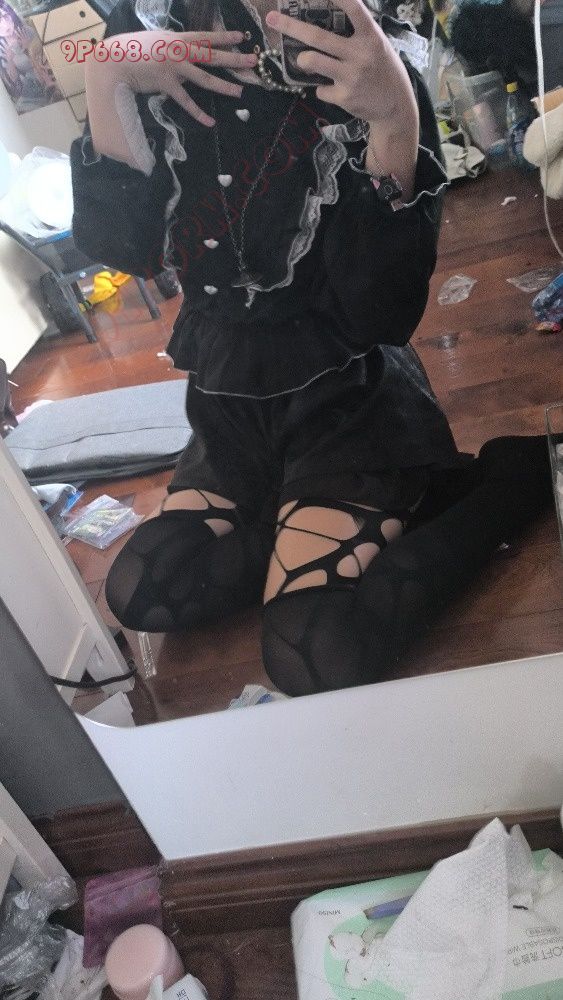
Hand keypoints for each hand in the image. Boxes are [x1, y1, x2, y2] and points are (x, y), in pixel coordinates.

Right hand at [85, 30, 257, 126]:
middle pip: (213, 55)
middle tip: (253, 61)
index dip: (224, 37)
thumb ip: (174, 49)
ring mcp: (174, 68)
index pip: (206, 36)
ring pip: (205, 78)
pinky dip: (198, 113)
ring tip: (240, 92)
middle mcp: (179, 51)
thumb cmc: (134, 49)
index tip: (241, 36)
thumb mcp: (158, 42)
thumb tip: (186, 56)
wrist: (116, 58)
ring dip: (224, 86)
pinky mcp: (167, 85)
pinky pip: (186, 101)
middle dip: (234, 58)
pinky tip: (210, 121)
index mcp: (178, 38)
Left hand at [265, 0, 416, 127]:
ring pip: (312, 61)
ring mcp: (351, 77)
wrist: (395, 107)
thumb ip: (358, 33)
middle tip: (272, 19)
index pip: (353, 8)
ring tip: (303, 59)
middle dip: (291, 26)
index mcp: (371, 37)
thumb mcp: (378, 45)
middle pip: (318, 36)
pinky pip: (320, 89)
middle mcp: (360, 54)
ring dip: (302, 59)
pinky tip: (333, 89)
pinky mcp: (344, 97)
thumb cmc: (384, 71)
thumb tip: (327, 18)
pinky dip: (321, 88)